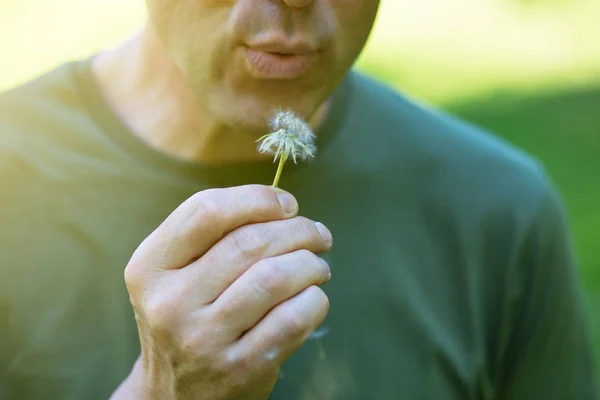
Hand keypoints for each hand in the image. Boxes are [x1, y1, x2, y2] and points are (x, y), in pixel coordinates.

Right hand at [122, 185, 331, 399]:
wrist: (174, 395)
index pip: (207, 210)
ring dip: (311, 264)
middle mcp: (170, 302)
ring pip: (275, 278)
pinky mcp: (240, 368)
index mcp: (151, 266)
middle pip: (250, 243)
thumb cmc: (187, 318)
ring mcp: (204, 339)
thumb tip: (281, 205)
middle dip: (298, 230)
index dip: (257, 198)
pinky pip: (293, 319)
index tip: (287, 204)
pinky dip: (315, 300)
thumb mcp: (175, 275)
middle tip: (317, 235)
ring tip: (318, 266)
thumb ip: (214, 235)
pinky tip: (313, 297)